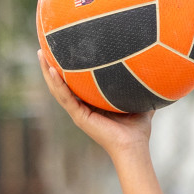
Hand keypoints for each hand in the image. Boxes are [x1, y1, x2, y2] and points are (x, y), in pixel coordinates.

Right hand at [38, 49, 153, 158]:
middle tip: (43, 48)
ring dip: (48, 72)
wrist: (134, 146)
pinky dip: (57, 84)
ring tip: (41, 54)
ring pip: (57, 89)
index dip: (68, 68)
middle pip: (62, 83)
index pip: (76, 82)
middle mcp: (82, 107)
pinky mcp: (79, 116)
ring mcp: (78, 112)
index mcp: (92, 103)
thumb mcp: (139, 100)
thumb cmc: (138, 128)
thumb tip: (152, 67)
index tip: (63, 50)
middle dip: (51, 66)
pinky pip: (65, 97)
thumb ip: (140, 86)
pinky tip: (52, 70)